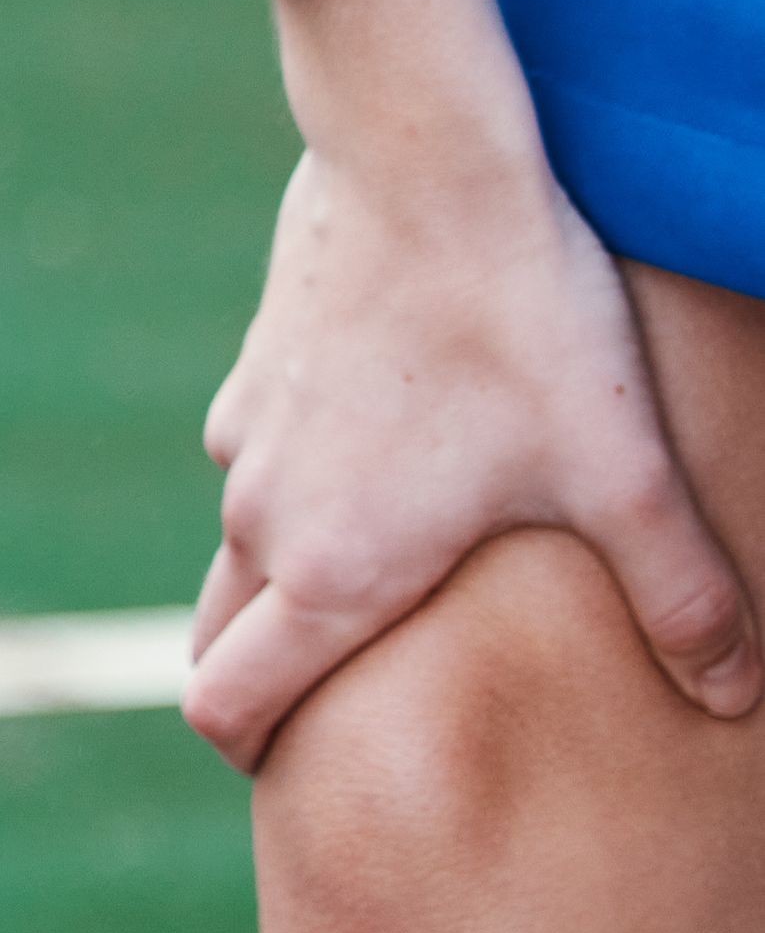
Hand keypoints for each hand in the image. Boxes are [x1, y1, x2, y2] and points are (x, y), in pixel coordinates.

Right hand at [188, 0, 750, 765]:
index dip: (254, 753)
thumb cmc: (524, 325)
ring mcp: (243, 444)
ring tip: (403, 559)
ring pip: (245, 550)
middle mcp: (259, 517)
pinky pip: (261, 466)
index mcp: (331, 570)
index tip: (300, 768)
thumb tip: (739, 700)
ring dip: (297, 575)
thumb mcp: (623, 472)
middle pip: (219, 644)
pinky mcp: (251, 378)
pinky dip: (305, 486)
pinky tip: (394, 447)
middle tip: (352, 694)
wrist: (423, 163)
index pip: (228, 706)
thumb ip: (684, 599)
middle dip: (266, 683)